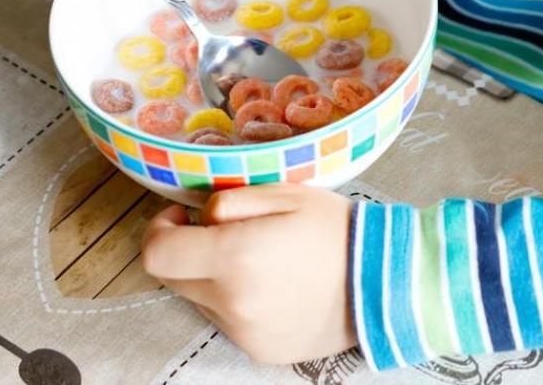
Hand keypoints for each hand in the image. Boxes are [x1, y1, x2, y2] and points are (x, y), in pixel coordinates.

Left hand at [141, 184, 356, 364]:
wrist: (385, 282)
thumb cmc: (336, 230)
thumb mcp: (286, 193)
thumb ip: (231, 201)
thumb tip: (199, 216)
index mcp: (235, 256)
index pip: (157, 254)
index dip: (158, 230)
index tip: (180, 218)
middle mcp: (232, 302)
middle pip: (174, 278)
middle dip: (187, 251)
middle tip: (221, 234)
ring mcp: (244, 332)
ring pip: (200, 300)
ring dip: (213, 278)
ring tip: (258, 261)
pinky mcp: (259, 350)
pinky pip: (228, 321)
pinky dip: (237, 302)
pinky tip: (273, 287)